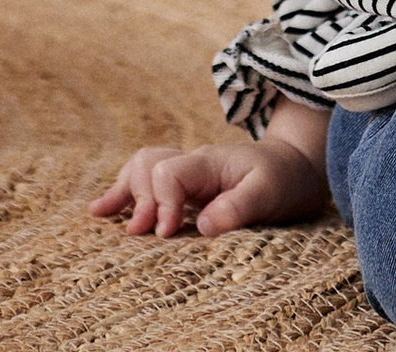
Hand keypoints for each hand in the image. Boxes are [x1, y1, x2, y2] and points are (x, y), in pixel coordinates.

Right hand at [93, 135, 330, 236]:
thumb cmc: (282, 179)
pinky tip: (102, 209)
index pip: (170, 172)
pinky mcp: (186, 186)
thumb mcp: (269, 192)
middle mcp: (192, 163)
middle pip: (148, 165)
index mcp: (209, 162)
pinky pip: (148, 180)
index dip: (162, 203)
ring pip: (142, 168)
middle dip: (139, 198)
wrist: (293, 166)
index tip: (166, 234)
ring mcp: (187, 172)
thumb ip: (238, 207)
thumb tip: (202, 226)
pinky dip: (124, 193)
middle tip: (139, 233)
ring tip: (102, 214)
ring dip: (124, 190)